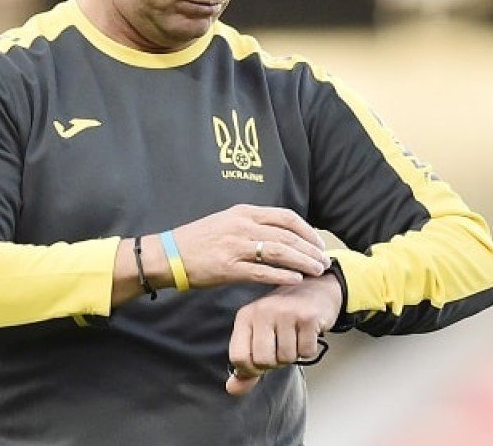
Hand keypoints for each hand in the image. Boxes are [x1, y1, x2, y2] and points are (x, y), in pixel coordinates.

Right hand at [171, 205, 330, 288]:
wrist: (168, 254)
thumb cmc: (199, 240)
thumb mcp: (227, 222)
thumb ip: (253, 225)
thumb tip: (282, 234)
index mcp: (244, 212)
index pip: (286, 217)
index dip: (307, 230)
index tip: (318, 243)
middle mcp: (242, 226)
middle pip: (287, 235)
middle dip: (310, 249)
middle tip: (324, 261)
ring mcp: (235, 246)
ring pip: (279, 252)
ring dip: (302, 262)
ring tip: (317, 271)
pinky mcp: (228, 268)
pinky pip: (261, 271)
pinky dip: (282, 275)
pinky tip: (296, 280)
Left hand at [225, 271, 342, 395]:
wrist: (314, 290)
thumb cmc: (283, 317)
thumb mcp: (259, 335)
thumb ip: (246, 365)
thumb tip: (232, 389)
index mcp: (245, 316)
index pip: (238, 358)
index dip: (251, 369)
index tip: (261, 362)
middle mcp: (263, 311)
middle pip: (263, 361)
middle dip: (275, 363)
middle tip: (281, 348)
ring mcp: (286, 312)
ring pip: (286, 358)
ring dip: (293, 355)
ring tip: (294, 337)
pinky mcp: (308, 317)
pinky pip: (306, 352)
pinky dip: (308, 350)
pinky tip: (307, 334)